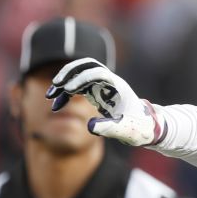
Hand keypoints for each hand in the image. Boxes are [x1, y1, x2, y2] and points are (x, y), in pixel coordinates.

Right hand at [45, 58, 161, 146]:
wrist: (145, 126)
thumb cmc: (140, 128)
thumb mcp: (127, 131)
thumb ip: (110, 128)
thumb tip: (90, 126)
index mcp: (117, 86)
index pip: (97, 73)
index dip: (82, 78)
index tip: (68, 89)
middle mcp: (108, 82)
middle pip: (86, 66)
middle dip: (69, 73)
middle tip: (56, 85)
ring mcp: (101, 86)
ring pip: (79, 75)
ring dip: (64, 81)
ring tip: (50, 96)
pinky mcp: (95, 93)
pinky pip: (77, 87)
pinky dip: (66, 94)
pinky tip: (56, 106)